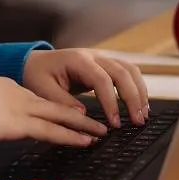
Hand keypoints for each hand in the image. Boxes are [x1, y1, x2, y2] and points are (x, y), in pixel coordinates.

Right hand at [0, 68, 107, 146]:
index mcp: (7, 90)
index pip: (36, 101)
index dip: (54, 109)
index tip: (66, 115)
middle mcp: (19, 96)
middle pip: (56, 106)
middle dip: (78, 116)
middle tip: (97, 122)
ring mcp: (21, 108)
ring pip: (61, 117)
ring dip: (83, 127)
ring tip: (101, 134)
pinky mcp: (19, 123)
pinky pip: (53, 131)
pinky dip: (72, 136)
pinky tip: (85, 142)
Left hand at [22, 49, 148, 127]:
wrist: (35, 61)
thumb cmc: (38, 75)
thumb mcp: (42, 89)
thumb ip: (62, 102)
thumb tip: (83, 115)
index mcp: (77, 60)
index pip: (102, 79)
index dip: (111, 102)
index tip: (114, 123)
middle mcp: (93, 55)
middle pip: (122, 72)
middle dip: (133, 98)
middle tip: (137, 122)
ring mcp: (102, 58)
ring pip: (130, 69)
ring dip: (140, 91)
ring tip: (143, 115)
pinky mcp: (106, 65)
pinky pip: (127, 72)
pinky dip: (137, 87)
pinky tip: (139, 104)